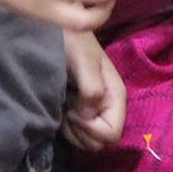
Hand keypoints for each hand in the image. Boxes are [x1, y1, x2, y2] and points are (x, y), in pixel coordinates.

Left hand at [61, 30, 126, 151]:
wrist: (57, 29)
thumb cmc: (72, 42)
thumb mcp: (84, 62)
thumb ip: (92, 91)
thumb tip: (87, 117)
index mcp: (115, 96)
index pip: (112, 134)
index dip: (92, 130)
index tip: (74, 112)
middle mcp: (107, 106)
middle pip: (101, 142)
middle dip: (82, 133)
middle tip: (67, 112)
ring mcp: (93, 109)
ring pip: (89, 142)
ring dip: (73, 132)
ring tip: (63, 110)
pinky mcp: (79, 110)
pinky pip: (78, 134)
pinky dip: (68, 129)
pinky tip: (60, 110)